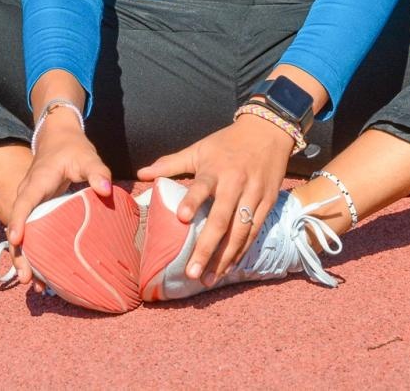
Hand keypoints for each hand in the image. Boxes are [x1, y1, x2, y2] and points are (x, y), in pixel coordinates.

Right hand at [5, 113, 112, 287]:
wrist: (57, 139)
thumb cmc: (72, 148)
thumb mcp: (87, 156)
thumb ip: (97, 171)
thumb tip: (106, 189)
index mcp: (37, 183)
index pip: (24, 204)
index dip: (18, 222)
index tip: (16, 240)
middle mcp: (27, 196)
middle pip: (17, 227)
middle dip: (19, 253)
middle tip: (26, 278)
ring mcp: (29, 205)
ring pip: (20, 235)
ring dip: (24, 259)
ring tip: (34, 285)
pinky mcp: (34, 212)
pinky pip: (29, 234)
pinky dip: (32, 253)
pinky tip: (41, 274)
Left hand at [136, 114, 294, 284]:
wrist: (269, 130)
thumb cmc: (228, 142)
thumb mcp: (199, 148)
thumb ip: (170, 163)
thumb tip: (140, 174)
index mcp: (216, 169)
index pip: (202, 187)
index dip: (193, 201)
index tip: (182, 219)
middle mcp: (235, 184)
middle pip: (222, 220)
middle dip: (207, 248)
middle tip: (192, 272)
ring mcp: (254, 195)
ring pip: (240, 232)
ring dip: (224, 258)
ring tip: (208, 279)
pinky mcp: (268, 203)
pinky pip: (254, 232)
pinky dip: (242, 251)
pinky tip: (229, 268)